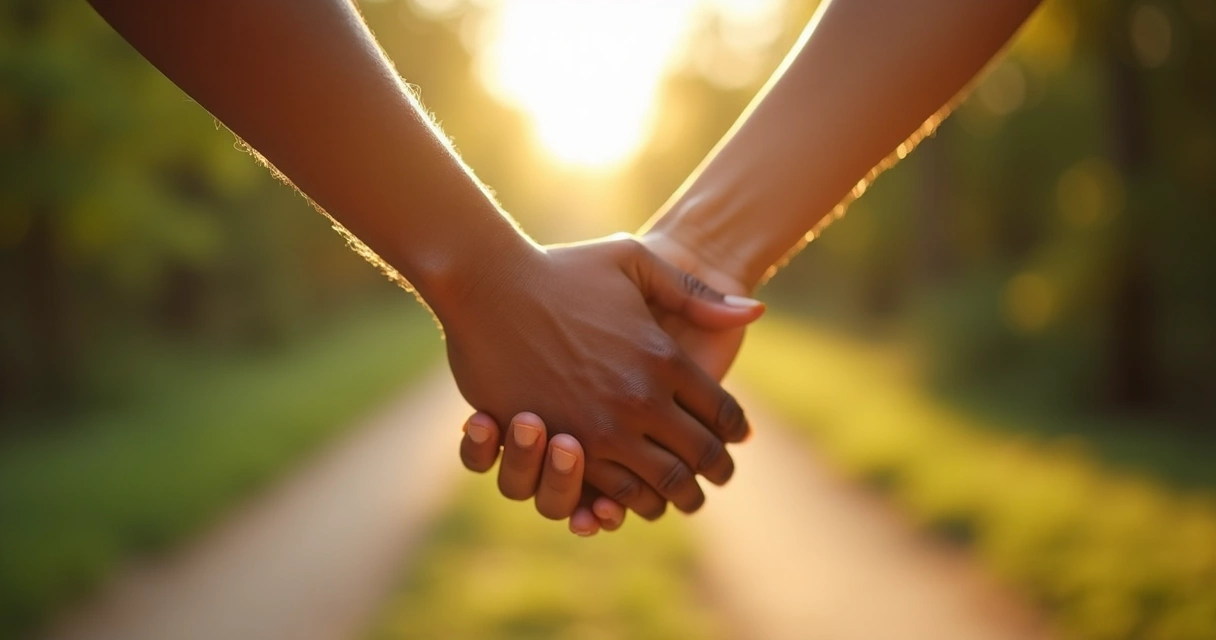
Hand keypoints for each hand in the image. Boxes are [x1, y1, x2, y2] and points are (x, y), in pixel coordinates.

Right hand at [442, 234, 761, 518]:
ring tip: (683, 499)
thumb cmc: (563, 268)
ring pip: (660, 484)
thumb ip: (695, 293)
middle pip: (700, 457)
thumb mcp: (636, 261)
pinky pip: (611, 490)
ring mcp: (601, 427)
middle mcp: (640, 399)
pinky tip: (636, 498)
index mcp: (665, 358)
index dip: (735, 433)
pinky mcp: (562, 445)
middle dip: (715, 474)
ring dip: (677, 497)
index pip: (723, 414)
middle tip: (719, 479)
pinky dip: (630, 501)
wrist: (489, 285)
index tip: (736, 441)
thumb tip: (754, 311)